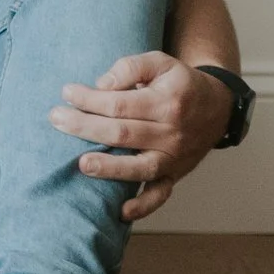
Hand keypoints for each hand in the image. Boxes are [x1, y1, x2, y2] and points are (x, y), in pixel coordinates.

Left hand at [48, 51, 235, 221]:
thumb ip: (131, 67)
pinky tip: (121, 212)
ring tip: (82, 164)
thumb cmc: (179, 83)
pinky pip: (160, 193)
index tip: (66, 93)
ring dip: (110, 168)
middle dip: (85, 127)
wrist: (218, 107)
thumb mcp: (161, 62)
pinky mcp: (175, 173)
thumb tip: (101, 84)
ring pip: (140, 167)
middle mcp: (172, 132)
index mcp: (167, 102)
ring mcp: (174, 156)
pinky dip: (143, 206)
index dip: (89, 99)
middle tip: (55, 118)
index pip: (119, 104)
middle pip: (123, 133)